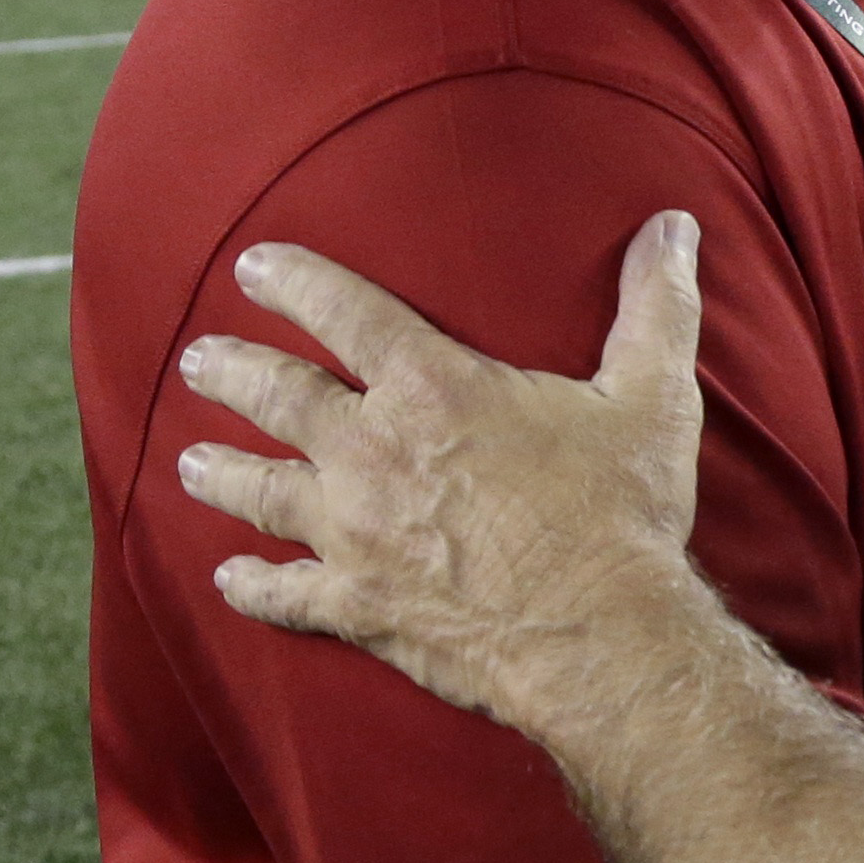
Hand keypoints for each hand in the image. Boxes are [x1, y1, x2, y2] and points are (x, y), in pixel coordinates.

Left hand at [173, 212, 707, 731]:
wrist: (600, 635)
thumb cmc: (623, 510)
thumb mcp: (653, 395)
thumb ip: (656, 305)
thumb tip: (675, 227)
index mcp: (436, 389)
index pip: (345, 314)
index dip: (295, 283)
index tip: (252, 266)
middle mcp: (374, 454)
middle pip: (279, 399)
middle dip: (233, 372)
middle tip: (199, 359)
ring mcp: (356, 535)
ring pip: (261, 492)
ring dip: (220, 472)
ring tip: (188, 460)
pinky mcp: (359, 606)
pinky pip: (286, 594)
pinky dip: (252, 586)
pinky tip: (227, 578)